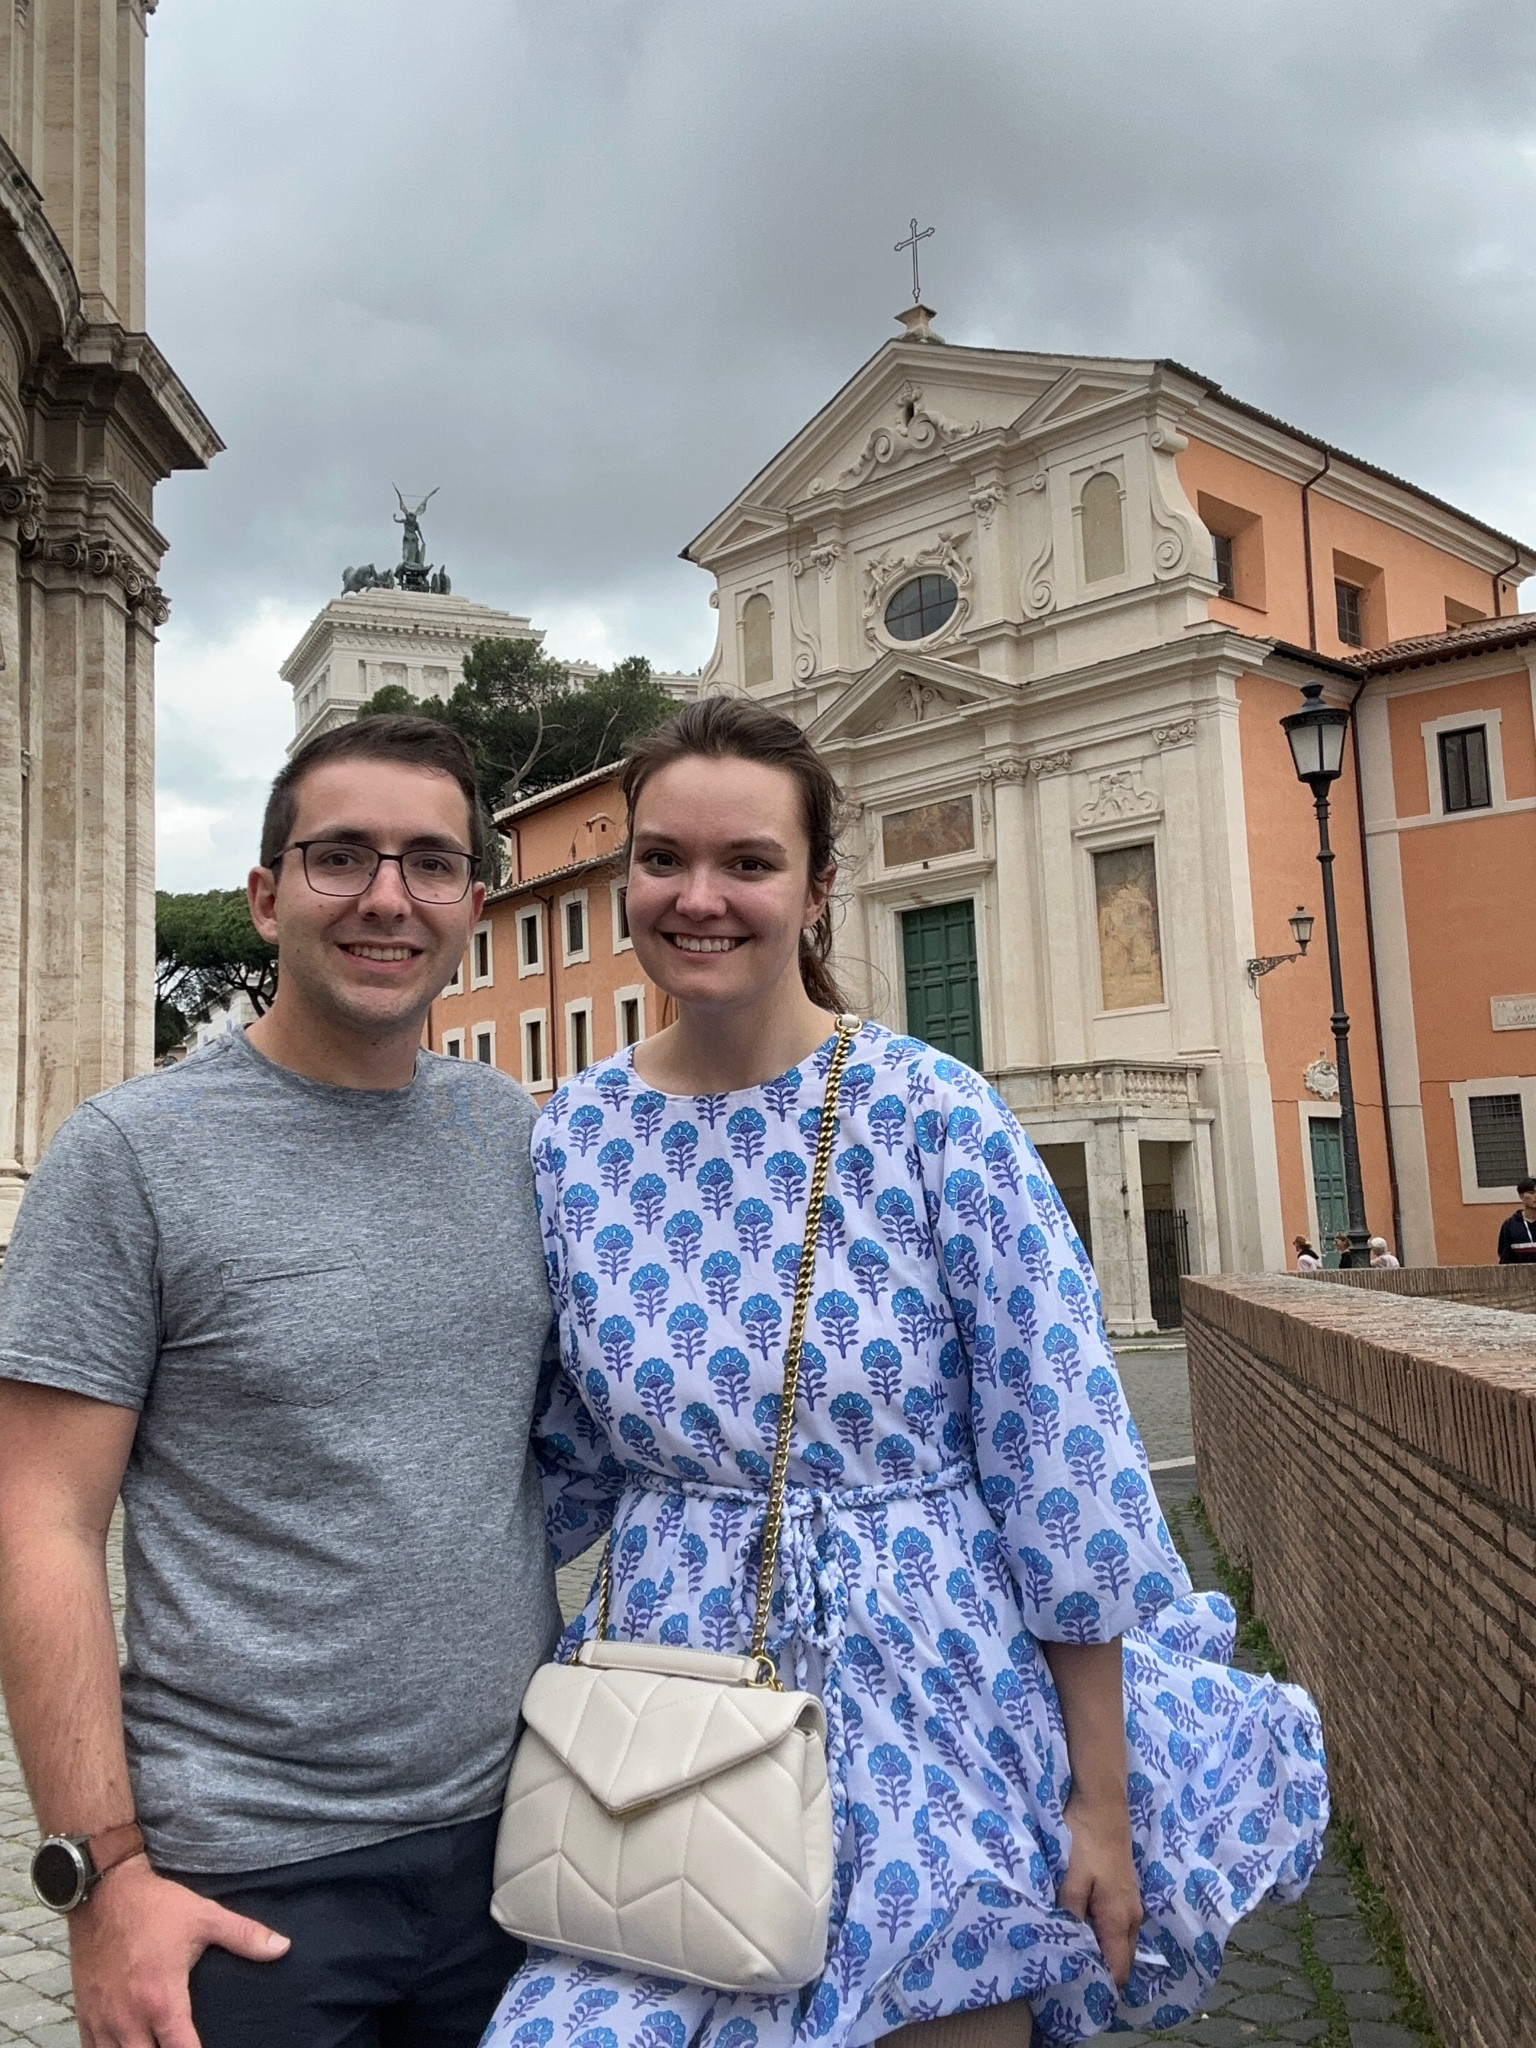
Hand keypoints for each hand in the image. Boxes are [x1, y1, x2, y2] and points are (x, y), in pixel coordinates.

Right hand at [69, 1854, 288, 2047]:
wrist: (106, 1891)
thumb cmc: (157, 1906)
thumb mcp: (205, 1917)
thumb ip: (245, 1936)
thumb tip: (284, 1948)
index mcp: (161, 2000)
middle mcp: (129, 2018)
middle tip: (182, 2047)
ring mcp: (102, 2019)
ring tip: (157, 2047)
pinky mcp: (85, 2013)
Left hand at [1057, 1791, 1142, 1986]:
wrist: (1101, 1803)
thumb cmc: (1085, 1840)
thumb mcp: (1071, 1877)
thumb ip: (1069, 1913)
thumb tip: (1066, 1947)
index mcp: (1119, 1919)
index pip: (1117, 1970)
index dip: (1101, 1987)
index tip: (1077, 1995)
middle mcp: (1131, 1917)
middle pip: (1121, 1960)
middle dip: (1101, 1973)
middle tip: (1070, 1980)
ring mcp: (1130, 1904)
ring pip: (1119, 1943)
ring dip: (1101, 1953)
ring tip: (1072, 1960)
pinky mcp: (1123, 1892)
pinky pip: (1116, 1927)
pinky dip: (1102, 1936)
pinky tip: (1080, 1932)